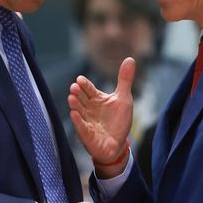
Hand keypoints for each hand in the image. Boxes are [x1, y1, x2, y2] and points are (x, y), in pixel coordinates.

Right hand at [69, 57, 135, 177]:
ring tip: (71, 97)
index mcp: (97, 99)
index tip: (80, 79)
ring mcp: (87, 121)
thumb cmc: (118, 121)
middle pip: (82, 99)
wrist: (118, 144)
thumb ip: (125, 79)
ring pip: (79, 111)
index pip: (89, 89)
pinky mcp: (87, 134)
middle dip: (78, 93)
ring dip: (75, 105)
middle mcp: (89, 109)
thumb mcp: (124, 98)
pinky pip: (81, 127)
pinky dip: (77, 121)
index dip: (85, 84)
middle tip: (74, 86)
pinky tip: (73, 114)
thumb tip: (130, 58)